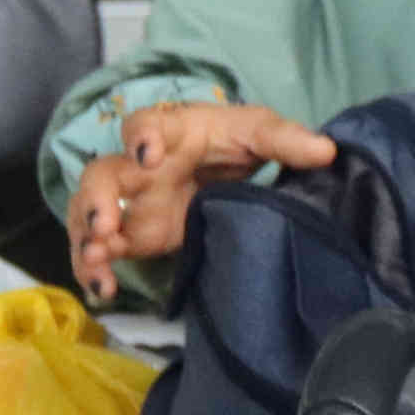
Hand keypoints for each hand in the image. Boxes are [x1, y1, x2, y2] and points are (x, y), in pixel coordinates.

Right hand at [71, 97, 334, 299]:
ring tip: (97, 261)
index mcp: (171, 133)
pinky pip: (102, 250)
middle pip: (103, 175)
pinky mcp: (134, 234)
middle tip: (106, 223)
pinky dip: (96, 269)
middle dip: (99, 198)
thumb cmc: (236, 140)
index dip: (141, 137)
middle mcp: (140, 167)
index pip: (146, 125)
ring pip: (92, 215)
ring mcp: (133, 202)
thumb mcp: (262, 133)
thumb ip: (287, 140)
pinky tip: (103, 289)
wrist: (228, 167)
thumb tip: (326, 150)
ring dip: (87, 238)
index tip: (147, 155)